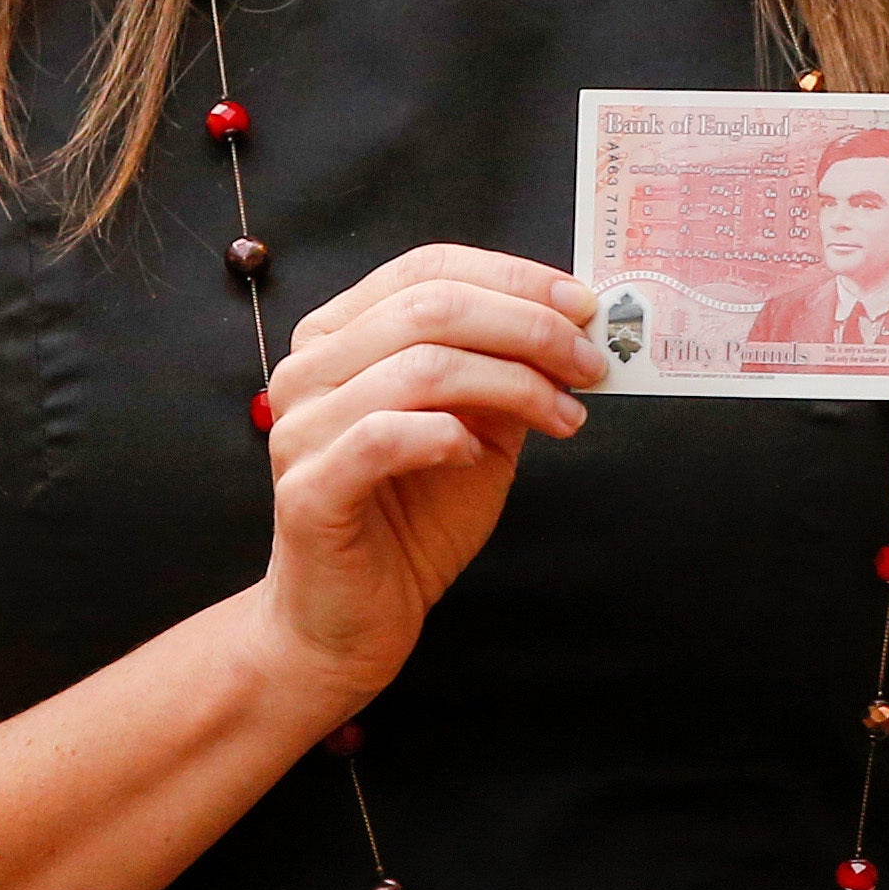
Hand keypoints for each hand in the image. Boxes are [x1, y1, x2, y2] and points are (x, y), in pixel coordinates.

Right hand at [253, 246, 601, 703]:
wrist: (351, 620)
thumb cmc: (411, 519)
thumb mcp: (476, 428)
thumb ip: (504, 372)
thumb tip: (573, 325)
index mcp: (341, 335)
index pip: (428, 269)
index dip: (514, 278)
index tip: (583, 305)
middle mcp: (309, 368)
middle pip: (430, 307)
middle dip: (528, 328)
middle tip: (588, 364)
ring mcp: (300, 427)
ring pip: (419, 366)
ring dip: (512, 384)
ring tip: (564, 416)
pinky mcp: (307, 489)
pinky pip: (383, 437)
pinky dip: (445, 434)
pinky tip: (477, 453)